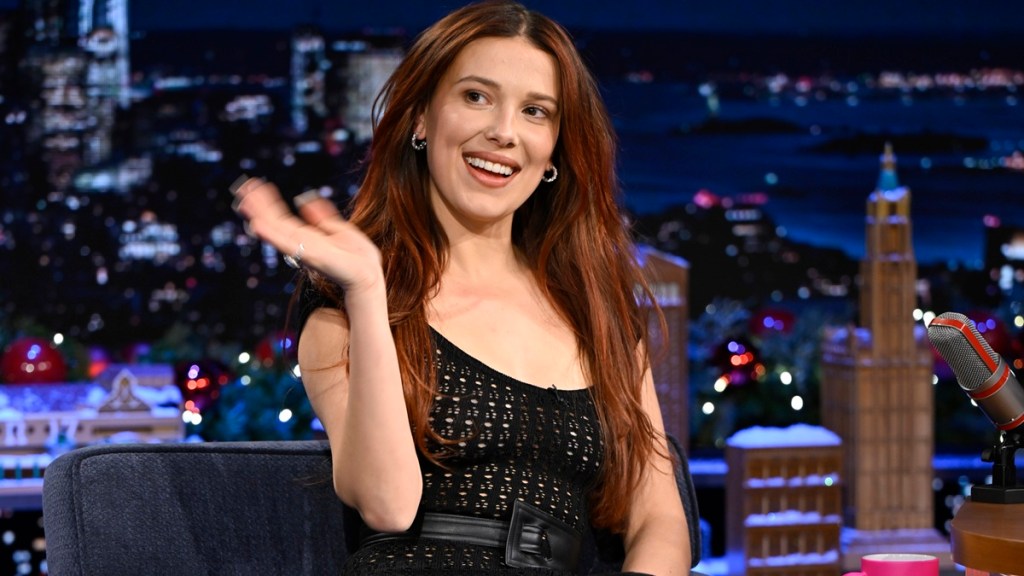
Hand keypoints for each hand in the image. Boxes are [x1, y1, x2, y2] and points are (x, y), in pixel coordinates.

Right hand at [232, 177, 383, 295]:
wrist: (369, 276)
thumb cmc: (358, 258)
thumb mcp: (340, 229)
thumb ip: (322, 216)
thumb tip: (305, 199)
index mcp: (306, 237)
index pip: (280, 217)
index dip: (267, 202)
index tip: (254, 185)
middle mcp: (300, 243)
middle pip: (273, 221)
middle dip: (257, 205)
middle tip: (241, 187)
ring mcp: (303, 250)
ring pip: (276, 229)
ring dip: (259, 215)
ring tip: (243, 201)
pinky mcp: (311, 255)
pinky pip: (287, 243)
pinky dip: (272, 235)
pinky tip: (257, 226)